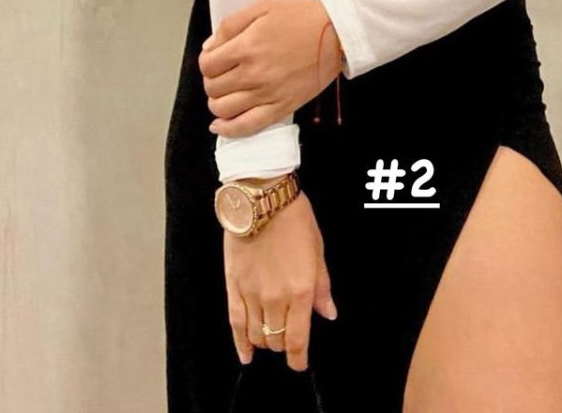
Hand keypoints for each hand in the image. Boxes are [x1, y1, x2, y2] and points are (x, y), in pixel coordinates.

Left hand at [198, 0, 342, 136]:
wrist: (338, 33)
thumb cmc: (302, 16)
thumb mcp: (264, 6)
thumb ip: (232, 25)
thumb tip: (209, 46)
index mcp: (247, 46)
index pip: (207, 64)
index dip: (207, 60)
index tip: (215, 57)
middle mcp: (254, 74)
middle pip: (213, 87)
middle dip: (212, 80)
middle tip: (222, 73)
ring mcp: (268, 94)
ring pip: (224, 109)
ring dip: (217, 102)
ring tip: (224, 94)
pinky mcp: (282, 107)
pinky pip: (248, 127)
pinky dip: (229, 130)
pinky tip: (220, 125)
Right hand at [224, 187, 337, 369]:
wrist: (262, 197)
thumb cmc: (295, 219)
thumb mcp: (318, 251)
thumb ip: (321, 287)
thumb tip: (327, 314)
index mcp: (301, 291)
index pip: (298, 338)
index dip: (298, 357)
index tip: (300, 364)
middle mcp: (276, 298)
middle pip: (276, 339)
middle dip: (282, 346)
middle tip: (286, 342)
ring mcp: (252, 294)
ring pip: (257, 335)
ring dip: (264, 343)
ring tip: (268, 341)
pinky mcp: (233, 285)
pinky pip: (235, 322)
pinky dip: (240, 342)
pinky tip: (245, 354)